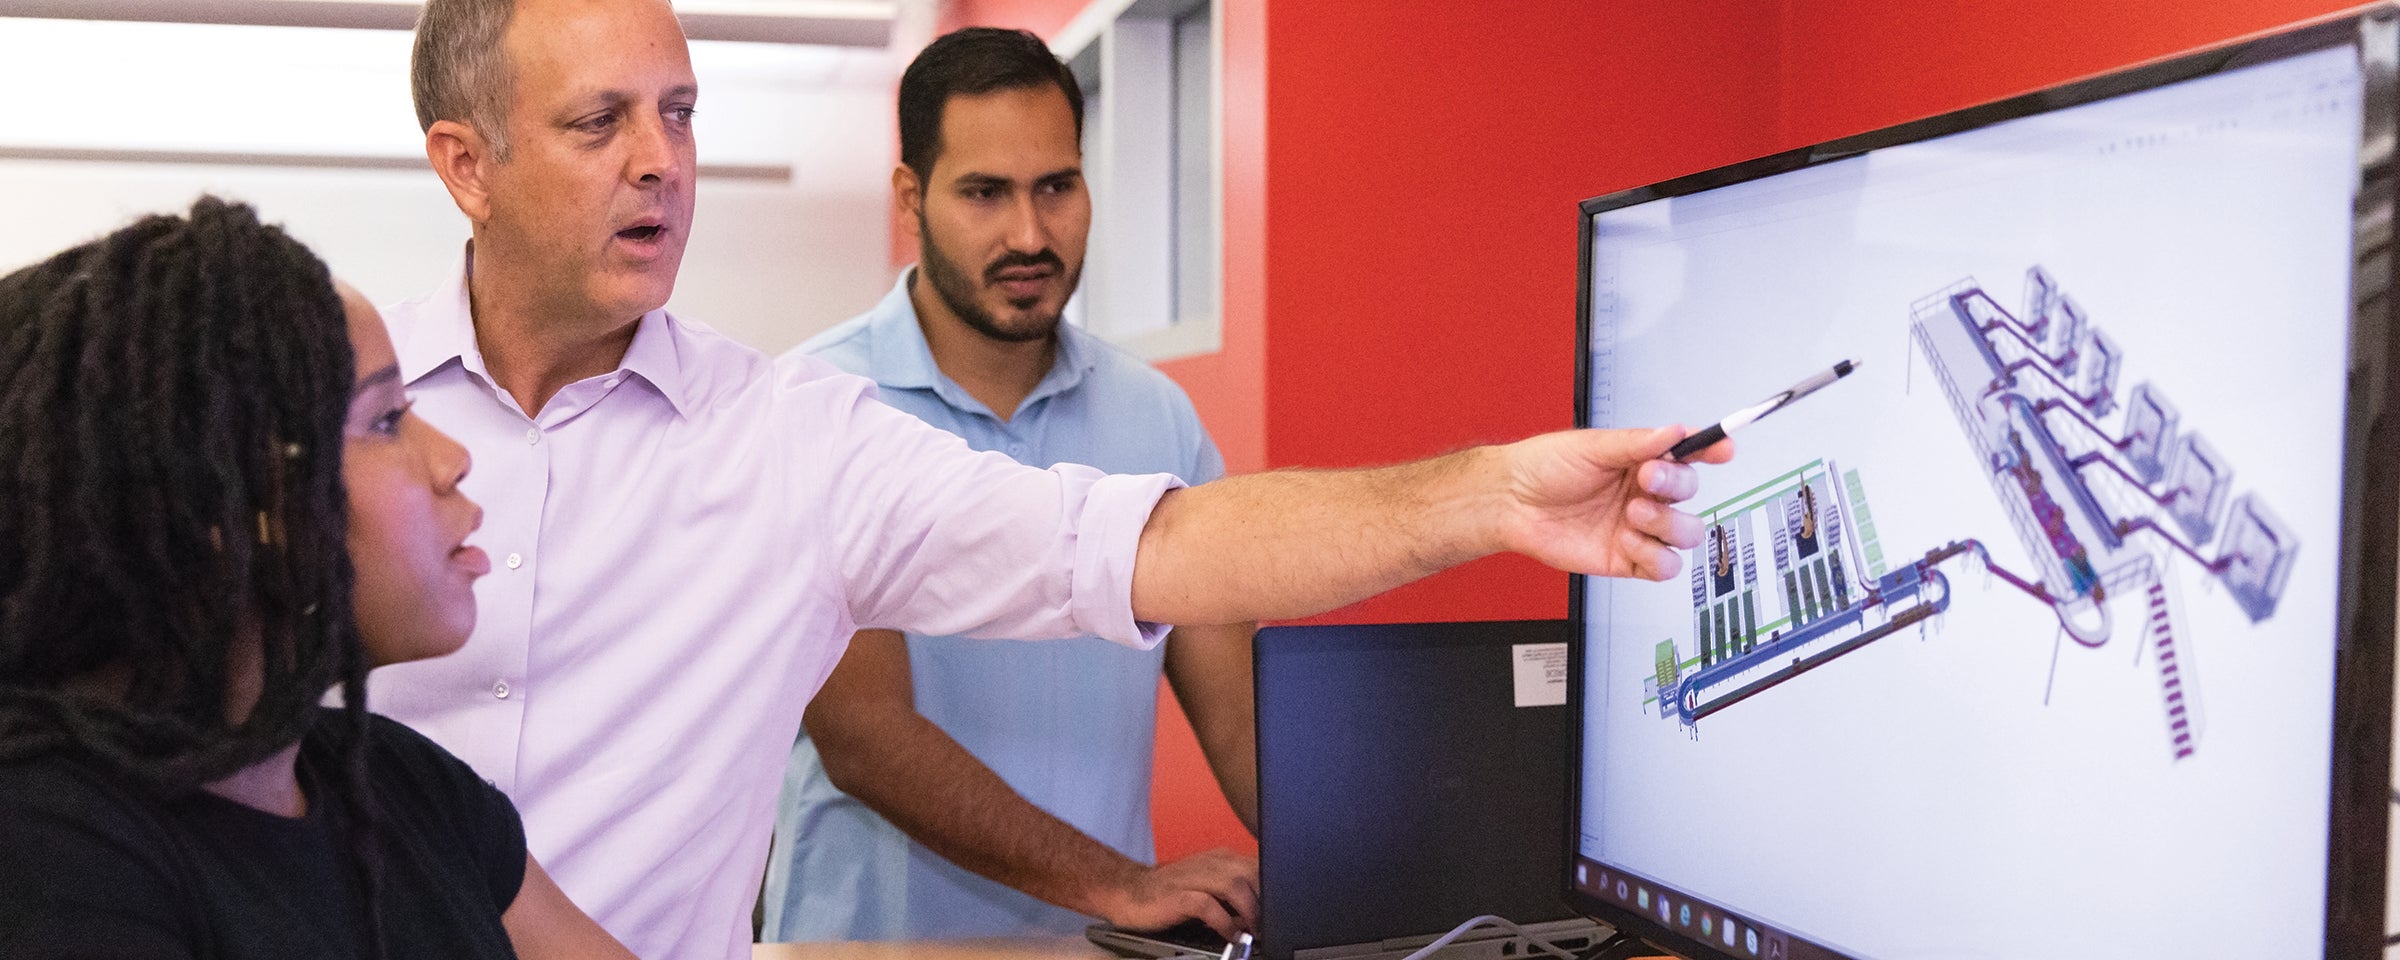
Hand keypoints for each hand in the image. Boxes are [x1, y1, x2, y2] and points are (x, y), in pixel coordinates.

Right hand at [1089, 848, 1259, 940]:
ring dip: (1249, 911)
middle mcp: (1211, 863)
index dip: (1273, 890)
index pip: (1260, 867)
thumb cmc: (1171, 891)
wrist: (1129, 891)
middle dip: (1265, 901)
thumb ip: (1236, 892)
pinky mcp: (1179, 895)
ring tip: (1253, 932)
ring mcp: (1194, 877)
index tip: (1279, 913)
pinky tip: (1229, 935)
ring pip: (1235, 886)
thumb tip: (1264, 912)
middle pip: (1253, 873)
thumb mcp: (1209, 884)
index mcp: (1222, 859)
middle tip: (1268, 926)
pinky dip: (1224, 922)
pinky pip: (1208, 905)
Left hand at [1499, 425, 1729, 580]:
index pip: (1688, 456)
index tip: (1723, 448)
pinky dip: (1653, 555)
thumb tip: (1675, 431)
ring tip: (1633, 512)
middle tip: (1647, 478)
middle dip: (1675, 485)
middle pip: (1691, 495)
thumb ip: (1637, 443)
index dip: (1711, 451)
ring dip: (1667, 523)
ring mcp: (1638, 528)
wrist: (1510, 503)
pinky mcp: (1627, 560)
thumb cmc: (1543, 468)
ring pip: (1686, 533)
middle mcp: (1645, 494)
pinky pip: (1664, 566)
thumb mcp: (1591, 447)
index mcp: (1641, 461)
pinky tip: (1627, 541)